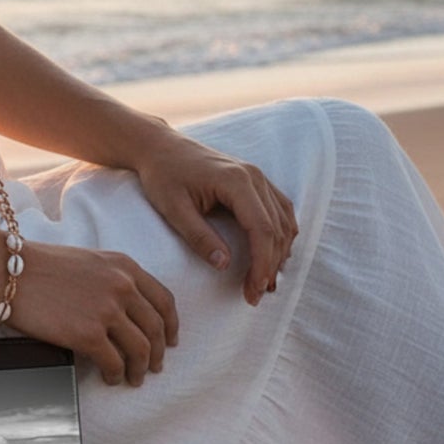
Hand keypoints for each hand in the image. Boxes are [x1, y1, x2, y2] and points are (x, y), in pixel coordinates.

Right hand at [5, 241, 178, 387]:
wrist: (6, 271)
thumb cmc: (37, 265)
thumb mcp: (87, 261)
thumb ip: (112, 279)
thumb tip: (124, 310)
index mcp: (124, 266)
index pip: (163, 300)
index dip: (171, 325)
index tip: (170, 339)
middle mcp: (122, 287)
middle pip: (156, 328)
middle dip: (158, 352)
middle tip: (153, 366)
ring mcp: (107, 311)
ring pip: (141, 349)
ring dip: (140, 369)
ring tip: (133, 378)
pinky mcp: (88, 335)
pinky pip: (115, 362)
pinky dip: (116, 375)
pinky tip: (110, 378)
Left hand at [132, 131, 298, 304]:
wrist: (159, 147)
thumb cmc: (162, 176)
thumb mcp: (173, 209)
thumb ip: (198, 237)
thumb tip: (224, 265)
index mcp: (236, 181)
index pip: (262, 229)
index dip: (261, 264)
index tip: (253, 291)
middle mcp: (254, 176)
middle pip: (277, 229)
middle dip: (269, 266)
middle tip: (255, 296)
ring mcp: (258, 176)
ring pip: (284, 221)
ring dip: (279, 253)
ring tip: (264, 282)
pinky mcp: (255, 180)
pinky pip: (279, 210)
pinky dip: (280, 236)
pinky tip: (271, 256)